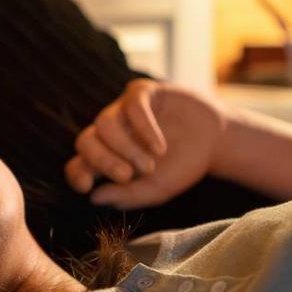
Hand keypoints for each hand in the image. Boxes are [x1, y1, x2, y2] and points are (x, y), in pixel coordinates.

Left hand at [65, 79, 226, 208]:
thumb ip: (128, 195)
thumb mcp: (156, 189)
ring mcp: (123, 110)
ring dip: (126, 147)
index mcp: (107, 157)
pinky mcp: (142, 93)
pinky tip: (159, 147)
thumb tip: (94, 198)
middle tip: (126, 176)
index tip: (86, 187)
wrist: (215, 141)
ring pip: (105, 124)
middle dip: (102, 161)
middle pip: (85, 141)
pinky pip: (132, 106)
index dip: (76, 174)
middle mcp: (110, 133)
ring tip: (150, 164)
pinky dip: (143, 129)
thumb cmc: (182, 166)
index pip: (78, 164)